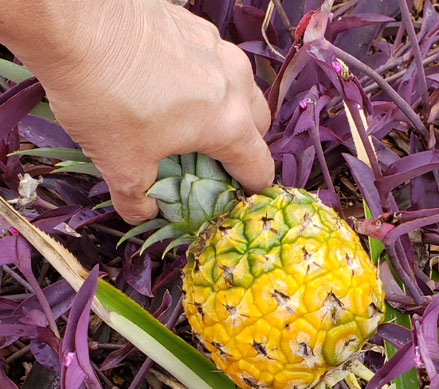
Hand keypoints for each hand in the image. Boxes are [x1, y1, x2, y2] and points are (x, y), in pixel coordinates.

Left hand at [5, 0, 273, 223]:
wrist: (72, 18)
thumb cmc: (107, 99)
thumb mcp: (119, 163)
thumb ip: (136, 198)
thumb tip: (144, 213)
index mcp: (228, 125)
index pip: (260, 167)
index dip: (252, 189)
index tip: (238, 195)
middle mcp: (234, 84)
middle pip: (259, 124)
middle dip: (245, 145)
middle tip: (212, 156)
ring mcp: (217, 48)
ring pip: (240, 88)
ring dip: (227, 108)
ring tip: (190, 116)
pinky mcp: (194, 24)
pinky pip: (213, 61)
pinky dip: (203, 79)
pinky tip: (166, 81)